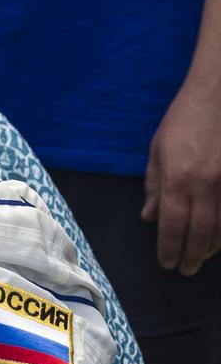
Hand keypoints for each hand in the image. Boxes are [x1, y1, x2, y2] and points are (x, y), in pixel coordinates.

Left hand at [141, 82, 220, 274]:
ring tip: (203, 257)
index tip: (167, 263)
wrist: (218, 94)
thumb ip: (154, 187)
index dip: (169, 248)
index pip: (172, 225)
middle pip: (199, 232)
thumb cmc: (184, 120)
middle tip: (186, 269)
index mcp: (177, 179)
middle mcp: (205, 185)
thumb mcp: (158, 151)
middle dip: (192, 255)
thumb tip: (149, 217)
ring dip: (213, 246)